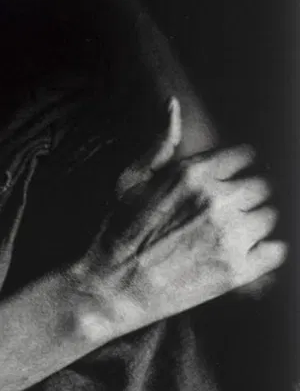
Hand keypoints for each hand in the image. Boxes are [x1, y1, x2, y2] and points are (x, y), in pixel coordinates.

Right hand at [77, 99, 286, 333]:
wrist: (112, 286)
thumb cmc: (117, 229)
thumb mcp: (131, 178)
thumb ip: (160, 142)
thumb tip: (172, 104)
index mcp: (192, 174)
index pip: (245, 156)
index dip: (239, 166)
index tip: (233, 176)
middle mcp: (216, 200)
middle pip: (262, 185)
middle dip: (249, 194)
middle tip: (232, 209)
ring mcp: (230, 236)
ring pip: (271, 216)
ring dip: (257, 221)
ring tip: (235, 232)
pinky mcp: (238, 271)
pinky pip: (278, 250)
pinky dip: (268, 250)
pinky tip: (248, 252)